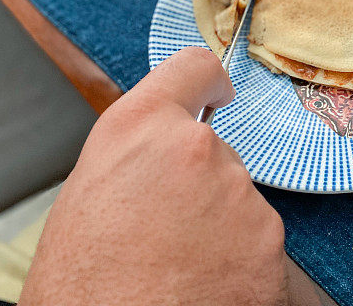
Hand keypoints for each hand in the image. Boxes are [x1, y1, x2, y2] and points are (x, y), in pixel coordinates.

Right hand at [19, 47, 305, 305]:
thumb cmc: (82, 288)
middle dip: (198, 183)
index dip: (205, 84)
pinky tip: (204, 284)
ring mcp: (241, 195)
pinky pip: (257, 239)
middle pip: (215, 152)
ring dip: (219, 223)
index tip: (215, 96)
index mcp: (140, 130)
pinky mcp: (270, 242)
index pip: (194, 68)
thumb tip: (164, 152)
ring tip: (178, 266)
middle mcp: (198, 149)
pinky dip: (240, 259)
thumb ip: (137, 156)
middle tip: (163, 230)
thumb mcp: (89, 197)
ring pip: (237, 198)